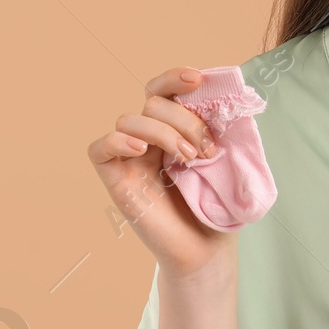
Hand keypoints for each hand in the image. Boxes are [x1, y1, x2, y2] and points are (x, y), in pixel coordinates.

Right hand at [86, 66, 232, 276]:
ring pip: (130, 119)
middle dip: (184, 120)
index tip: (198, 80)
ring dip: (163, 132)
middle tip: (207, 150)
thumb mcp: (226, 160)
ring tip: (188, 159)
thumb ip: (221, 128)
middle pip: (152, 104)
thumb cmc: (216, 208)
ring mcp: (130, 160)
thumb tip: (228, 97)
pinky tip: (142, 149)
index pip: (162, 91)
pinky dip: (117, 141)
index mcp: (172, 130)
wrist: (207, 251)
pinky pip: (100, 149)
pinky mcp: (116, 180)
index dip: (175, 78)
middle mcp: (148, 140)